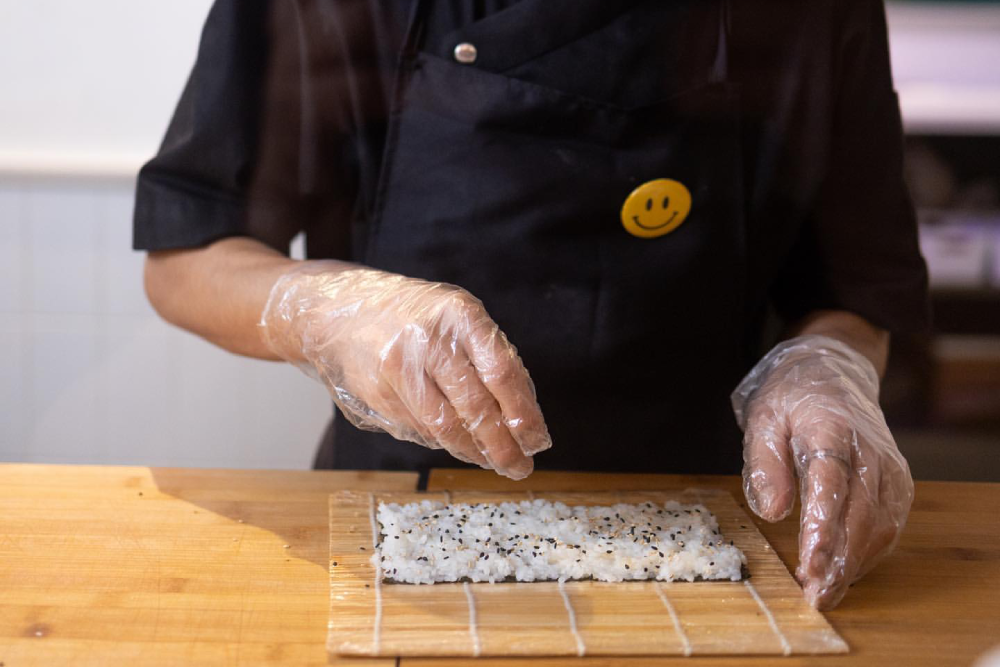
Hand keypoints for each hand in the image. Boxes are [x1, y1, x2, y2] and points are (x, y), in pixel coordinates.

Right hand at [258, 262, 551, 479]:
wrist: (339, 311)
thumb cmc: (415, 316)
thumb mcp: (459, 317)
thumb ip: (493, 358)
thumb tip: (526, 417)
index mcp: (459, 315)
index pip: (501, 372)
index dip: (524, 414)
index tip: (539, 441)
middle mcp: (427, 340)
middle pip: (475, 406)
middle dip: (503, 445)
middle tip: (520, 467)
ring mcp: (398, 369)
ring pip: (445, 426)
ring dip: (474, 451)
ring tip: (494, 462)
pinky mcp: (376, 395)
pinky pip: (419, 430)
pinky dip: (443, 441)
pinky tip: (457, 443)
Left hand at [731, 335, 913, 608]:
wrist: (833, 371)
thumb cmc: (792, 397)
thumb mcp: (763, 417)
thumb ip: (764, 463)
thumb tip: (772, 512)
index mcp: (832, 428)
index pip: (830, 483)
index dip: (822, 527)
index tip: (809, 563)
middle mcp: (870, 450)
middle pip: (860, 513)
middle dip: (837, 560)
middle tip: (813, 594)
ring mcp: (889, 467)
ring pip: (880, 525)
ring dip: (854, 563)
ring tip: (824, 592)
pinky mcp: (897, 481)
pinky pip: (889, 524)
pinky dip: (868, 552)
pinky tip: (844, 571)